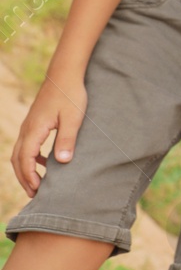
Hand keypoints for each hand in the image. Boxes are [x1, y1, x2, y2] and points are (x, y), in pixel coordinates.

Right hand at [10, 75, 87, 196]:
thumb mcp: (73, 119)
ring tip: (37, 184)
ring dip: (26, 169)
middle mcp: (27, 129)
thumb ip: (67, 140)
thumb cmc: (71, 96)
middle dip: (24, 178)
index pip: (25, 159)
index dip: (29, 176)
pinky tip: (44, 162)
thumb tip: (62, 162)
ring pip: (19, 152)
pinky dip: (31, 157)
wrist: (65, 75)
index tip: (38, 190)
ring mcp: (29, 125)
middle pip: (17, 159)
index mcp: (34, 130)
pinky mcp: (34, 122)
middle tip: (34, 194)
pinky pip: (27, 144)